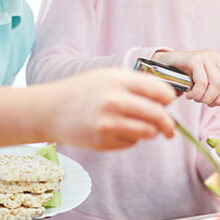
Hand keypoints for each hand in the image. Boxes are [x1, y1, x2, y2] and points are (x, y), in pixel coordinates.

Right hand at [46, 68, 175, 149]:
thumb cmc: (82, 91)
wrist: (49, 110)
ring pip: (148, 132)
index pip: (161, 91)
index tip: (169, 104)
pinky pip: (131, 143)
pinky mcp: (102, 141)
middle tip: (170, 129)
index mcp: (119, 80)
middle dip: (169, 125)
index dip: (169, 100)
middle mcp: (115, 101)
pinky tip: (116, 131)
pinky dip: (130, 139)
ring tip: (143, 129)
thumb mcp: (108, 77)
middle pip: (159, 115)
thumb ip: (137, 85)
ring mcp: (108, 122)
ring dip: (151, 133)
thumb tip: (167, 100)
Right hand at [153, 50, 219, 106]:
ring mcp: (205, 57)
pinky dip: (196, 93)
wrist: (163, 64)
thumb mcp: (206, 80)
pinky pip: (202, 82)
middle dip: (218, 100)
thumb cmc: (185, 75)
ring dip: (205, 98)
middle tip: (206, 103)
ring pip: (216, 84)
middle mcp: (216, 58)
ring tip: (196, 98)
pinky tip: (188, 94)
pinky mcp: (193, 59)